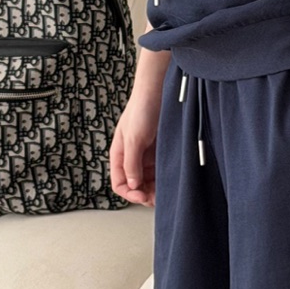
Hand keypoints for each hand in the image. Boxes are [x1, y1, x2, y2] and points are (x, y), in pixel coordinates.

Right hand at [110, 88, 160, 204]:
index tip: (142, 195)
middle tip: (156, 198)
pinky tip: (170, 181)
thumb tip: (133, 184)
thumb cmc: (141, 109)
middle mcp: (132, 157)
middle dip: (144, 193)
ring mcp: (147, 155)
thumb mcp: (134, 138)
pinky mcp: (160, 151)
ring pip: (149, 180)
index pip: (119, 183)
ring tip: (165, 192)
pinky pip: (160, 170)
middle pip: (135, 185)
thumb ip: (131, 163)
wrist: (159, 90)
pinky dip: (163, 178)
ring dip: (155, 188)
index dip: (130, 192)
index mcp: (119, 154)